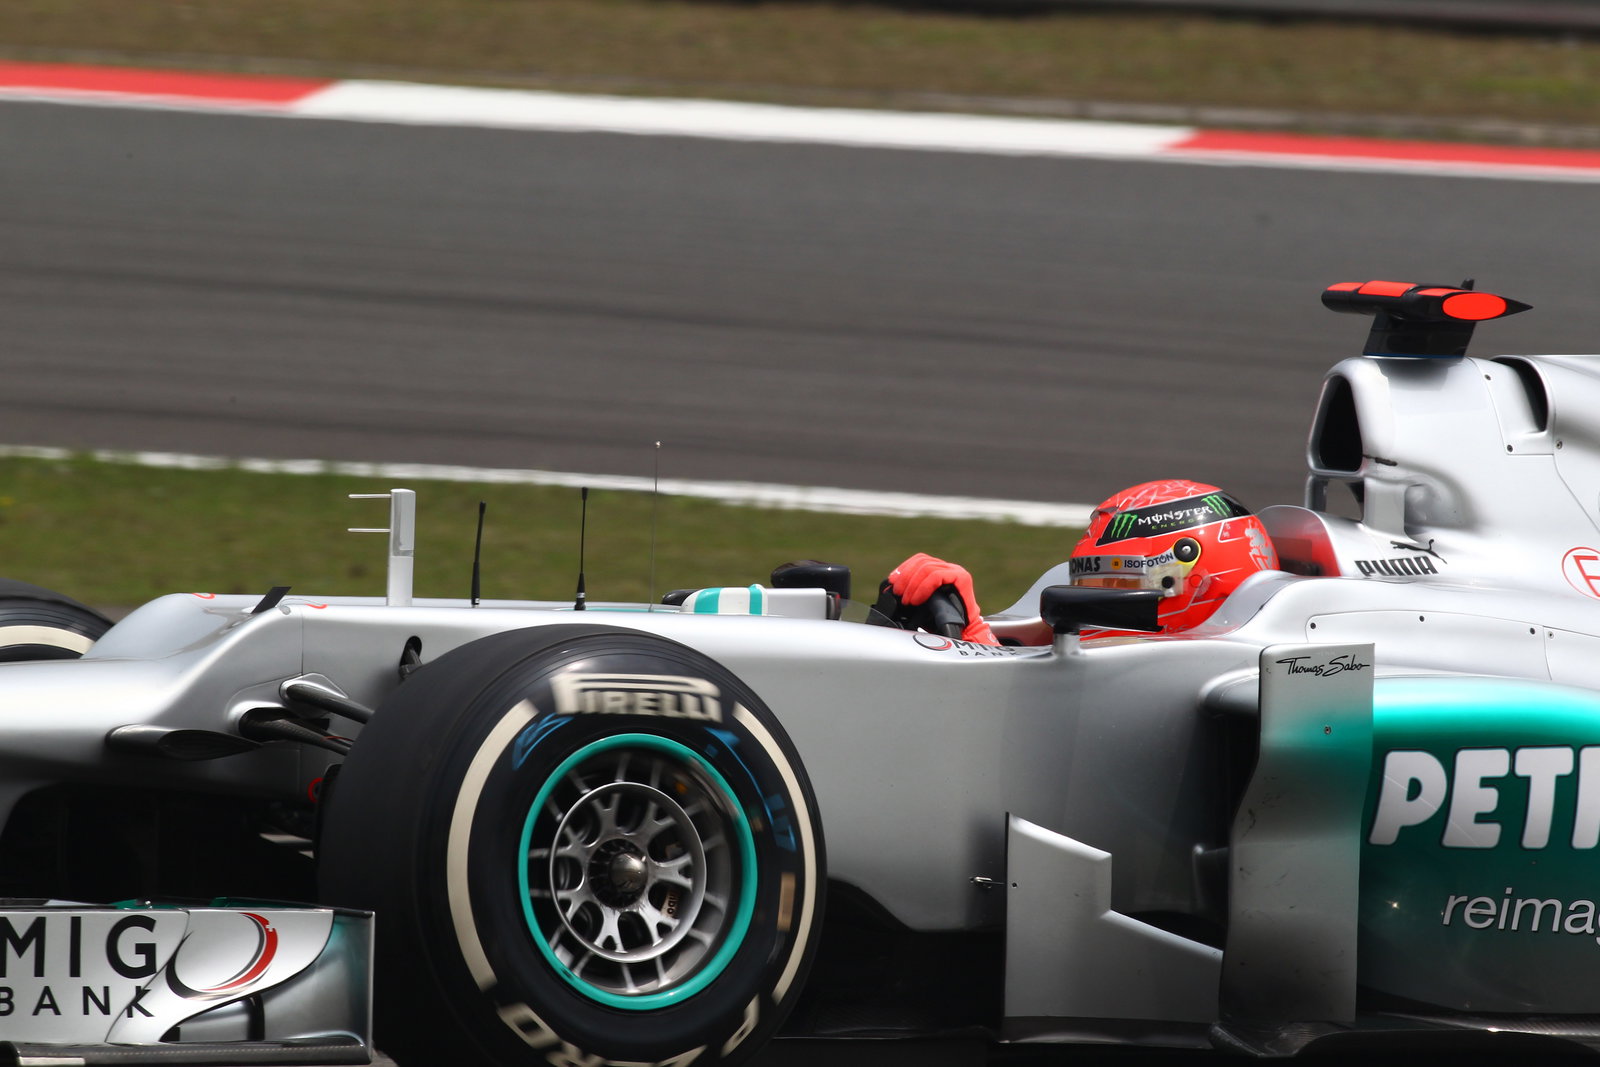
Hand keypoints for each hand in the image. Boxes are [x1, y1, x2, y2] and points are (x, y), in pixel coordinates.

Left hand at [877, 553, 996, 644]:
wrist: (962, 634)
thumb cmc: (940, 622)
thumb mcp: (919, 603)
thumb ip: (909, 592)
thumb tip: (887, 587)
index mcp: (939, 570)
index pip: (919, 560)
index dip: (903, 569)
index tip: (892, 583)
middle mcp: (949, 568)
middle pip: (921, 561)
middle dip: (905, 577)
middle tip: (898, 594)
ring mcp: (956, 571)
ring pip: (927, 567)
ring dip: (912, 584)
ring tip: (907, 601)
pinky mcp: (962, 578)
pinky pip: (937, 576)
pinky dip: (923, 587)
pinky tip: (917, 600)